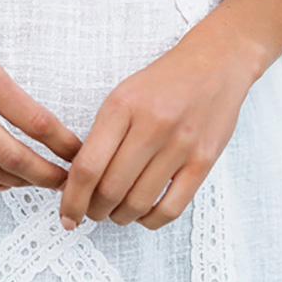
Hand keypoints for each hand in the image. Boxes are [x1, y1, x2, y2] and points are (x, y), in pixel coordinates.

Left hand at [58, 23, 261, 230]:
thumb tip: (80, 180)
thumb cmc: (163, 81)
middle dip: (94, 210)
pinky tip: (143, 214)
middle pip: (111, 189)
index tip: (66, 213)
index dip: (72, 198)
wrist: (214, 62)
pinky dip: (151, 220)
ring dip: (120, 217)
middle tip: (90, 212)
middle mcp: (151, 126)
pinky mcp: (204, 160)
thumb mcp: (123, 95)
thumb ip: (103, 134)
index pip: (87, 165)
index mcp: (122, 106)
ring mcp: (180, 145)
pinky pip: (172, 207)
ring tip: (114, 214)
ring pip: (139, 202)